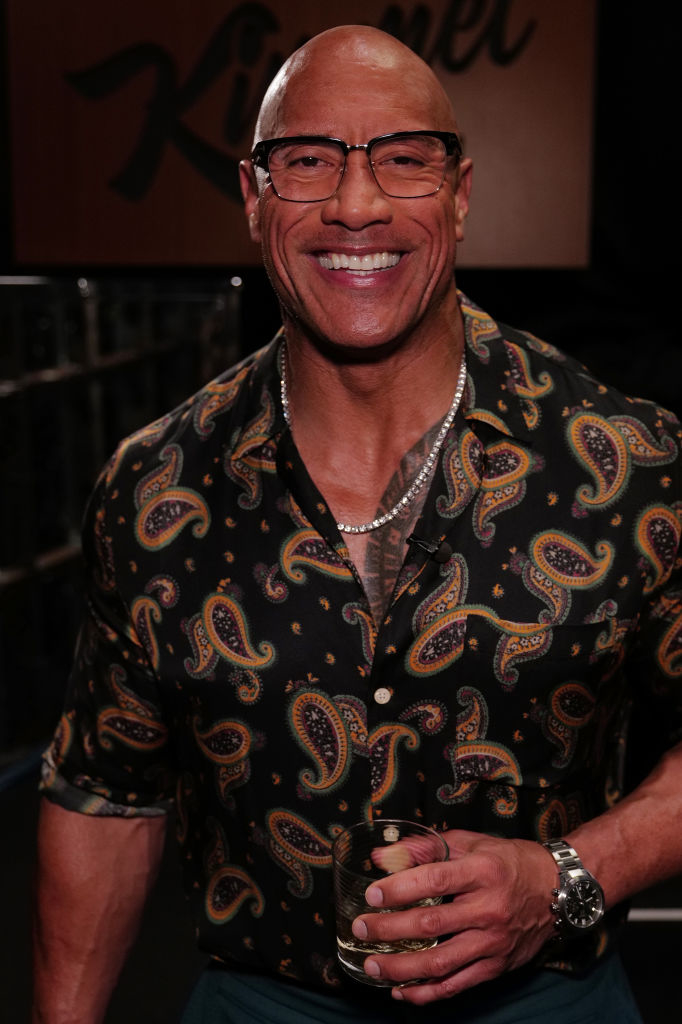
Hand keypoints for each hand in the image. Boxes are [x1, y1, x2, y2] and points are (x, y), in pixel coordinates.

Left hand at [351, 829, 557, 1003]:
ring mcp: (493, 941)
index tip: (372, 895)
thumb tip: (381, 856)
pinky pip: (457, 985)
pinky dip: (427, 992)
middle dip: (390, 930)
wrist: (557, 890)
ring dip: (402, 969)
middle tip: (361, 929)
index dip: (399, 889)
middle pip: (432, 925)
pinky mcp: (497, 966)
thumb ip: (424, 848)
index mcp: (482, 871)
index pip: (434, 880)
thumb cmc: (507, 861)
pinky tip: (402, 991)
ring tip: (371, 965)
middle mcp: (489, 908)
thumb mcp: (470, 843)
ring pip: (441, 962)